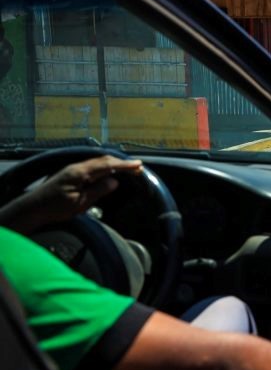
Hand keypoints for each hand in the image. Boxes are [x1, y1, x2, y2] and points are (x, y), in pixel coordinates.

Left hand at [0, 155, 141, 233]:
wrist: (33, 208)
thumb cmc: (55, 208)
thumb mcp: (79, 203)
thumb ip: (98, 191)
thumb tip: (114, 181)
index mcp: (80, 172)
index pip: (107, 165)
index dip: (124, 165)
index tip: (139, 166)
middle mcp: (77, 167)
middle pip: (103, 160)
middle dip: (122, 163)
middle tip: (137, 168)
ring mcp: (73, 170)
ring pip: (98, 163)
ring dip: (114, 165)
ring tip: (128, 170)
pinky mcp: (71, 175)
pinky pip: (92, 168)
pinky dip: (105, 168)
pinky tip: (110, 173)